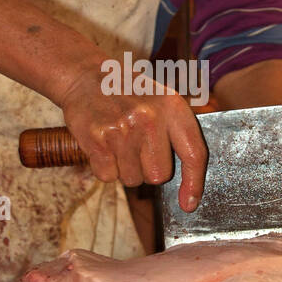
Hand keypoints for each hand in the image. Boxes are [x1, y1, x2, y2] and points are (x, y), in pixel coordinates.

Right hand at [58, 65, 207, 211]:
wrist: (87, 77)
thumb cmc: (130, 95)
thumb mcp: (162, 101)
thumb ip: (177, 133)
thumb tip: (190, 185)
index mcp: (172, 107)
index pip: (194, 154)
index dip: (194, 184)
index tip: (189, 204)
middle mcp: (150, 118)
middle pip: (159, 176)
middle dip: (148, 171)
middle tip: (138, 149)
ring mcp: (123, 129)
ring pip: (132, 179)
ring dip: (125, 169)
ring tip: (120, 143)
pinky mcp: (98, 139)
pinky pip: (108, 176)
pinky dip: (105, 168)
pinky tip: (104, 145)